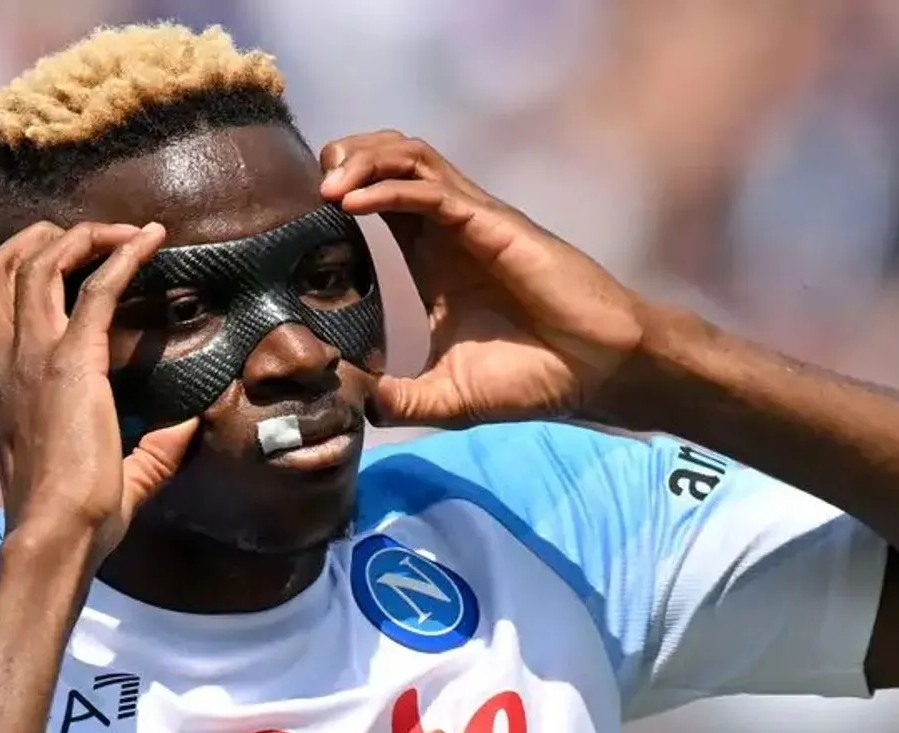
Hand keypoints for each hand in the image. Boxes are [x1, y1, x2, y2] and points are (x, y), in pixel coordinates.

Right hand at [0, 221, 196, 557]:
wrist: (58, 533)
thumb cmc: (76, 518)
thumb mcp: (114, 476)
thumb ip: (149, 448)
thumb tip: (190, 426)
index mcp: (3, 386)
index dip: (25, 271)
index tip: (70, 261)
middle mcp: (7, 362)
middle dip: (39, 237)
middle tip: (90, 235)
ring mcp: (31, 358)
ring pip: (35, 263)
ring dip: (81, 236)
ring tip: (126, 232)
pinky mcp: (70, 362)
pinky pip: (94, 289)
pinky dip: (123, 255)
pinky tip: (152, 241)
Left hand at [320, 132, 647, 427]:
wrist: (596, 373)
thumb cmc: (534, 377)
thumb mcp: (449, 397)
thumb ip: (402, 400)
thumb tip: (358, 409)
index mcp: (434, 257)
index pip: (378, 197)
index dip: (340, 189)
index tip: (301, 212)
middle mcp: (450, 228)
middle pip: (390, 160)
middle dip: (345, 158)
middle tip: (309, 184)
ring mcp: (473, 221)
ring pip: (410, 158)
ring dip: (363, 160)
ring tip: (326, 183)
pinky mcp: (494, 225)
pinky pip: (432, 192)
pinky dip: (388, 190)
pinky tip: (352, 204)